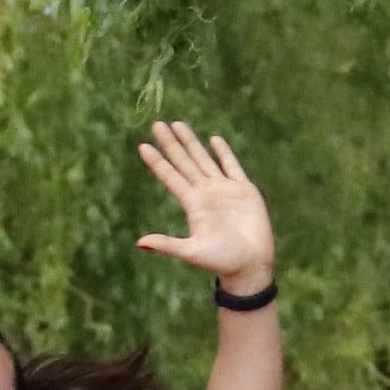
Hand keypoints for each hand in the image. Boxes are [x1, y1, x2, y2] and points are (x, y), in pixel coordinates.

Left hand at [134, 121, 273, 292]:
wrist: (250, 265)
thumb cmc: (222, 262)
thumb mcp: (192, 252)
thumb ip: (167, 245)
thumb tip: (139, 243)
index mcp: (193, 205)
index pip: (170, 177)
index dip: (157, 161)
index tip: (142, 145)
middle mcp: (205, 194)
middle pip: (184, 162)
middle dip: (171, 143)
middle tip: (157, 124)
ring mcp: (224, 190)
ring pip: (204, 160)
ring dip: (192, 142)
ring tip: (179, 124)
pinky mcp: (244, 190)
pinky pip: (232, 166)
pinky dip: (224, 153)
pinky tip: (214, 139)